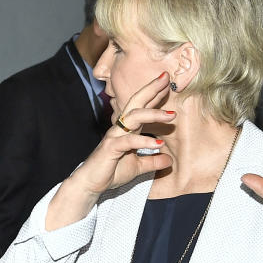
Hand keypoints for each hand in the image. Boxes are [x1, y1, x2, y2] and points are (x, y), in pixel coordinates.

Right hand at [46, 73, 174, 229]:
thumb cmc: (110, 172)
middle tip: (165, 78)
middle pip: (136, 103)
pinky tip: (158, 144)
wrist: (90, 184)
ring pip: (133, 118)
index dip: (153, 94)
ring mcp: (114, 137)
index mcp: (127, 129)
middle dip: (150, 89)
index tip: (167, 82)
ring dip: (153, 114)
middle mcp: (120, 128)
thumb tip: (169, 160)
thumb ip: (153, 162)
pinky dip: (143, 142)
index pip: (141, 107)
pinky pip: (128, 142)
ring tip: (171, 116)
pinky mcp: (110, 148)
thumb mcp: (138, 167)